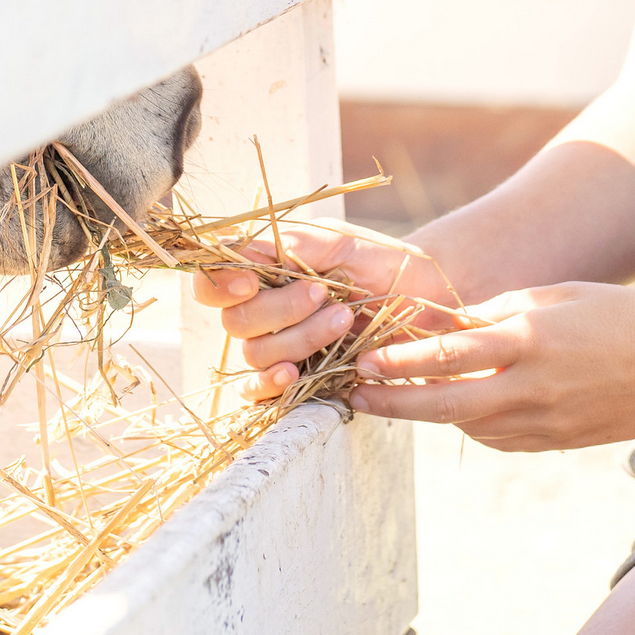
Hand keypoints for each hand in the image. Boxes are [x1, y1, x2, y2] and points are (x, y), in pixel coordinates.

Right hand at [190, 220, 464, 403]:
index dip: (218, 283)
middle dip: (279, 309)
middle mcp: (262, 308)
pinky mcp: (295, 376)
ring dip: (298, 338)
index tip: (250, 282)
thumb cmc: (380, 261)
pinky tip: (294, 374)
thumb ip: (290, 244)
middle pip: (235, 320)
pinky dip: (271, 385)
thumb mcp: (340, 242)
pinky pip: (261, 392)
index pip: (212, 280)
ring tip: (343, 320)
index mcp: (264, 269)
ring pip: (255, 353)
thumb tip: (240, 247)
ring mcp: (277, 345)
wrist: (423, 298)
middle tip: (322, 293)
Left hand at [347, 280, 634, 450]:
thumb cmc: (625, 314)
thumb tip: (457, 327)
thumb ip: (504, 311)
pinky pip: (499, 438)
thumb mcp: (560, 295)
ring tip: (397, 396)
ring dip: (431, 411)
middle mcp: (531, 388)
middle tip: (356, 394)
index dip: (400, 359)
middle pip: (443, 403)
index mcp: (530, 340)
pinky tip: (463, 406)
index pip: (448, 355)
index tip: (365, 358)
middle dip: (394, 400)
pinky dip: (473, 423)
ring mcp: (544, 423)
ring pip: (467, 424)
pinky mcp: (556, 443)